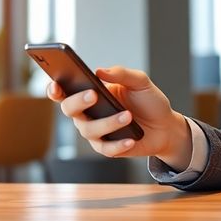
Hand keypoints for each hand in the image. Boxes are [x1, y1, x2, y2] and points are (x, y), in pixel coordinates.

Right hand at [46, 66, 192, 169]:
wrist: (166, 125)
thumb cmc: (149, 101)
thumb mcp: (140, 82)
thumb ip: (122, 74)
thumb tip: (100, 71)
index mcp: (91, 93)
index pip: (65, 91)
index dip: (54, 88)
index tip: (56, 85)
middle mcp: (88, 113)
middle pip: (69, 109)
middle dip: (78, 102)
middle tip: (94, 95)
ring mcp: (96, 132)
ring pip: (89, 130)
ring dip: (108, 123)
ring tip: (127, 116)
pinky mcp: (108, 148)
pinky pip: (106, 148)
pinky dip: (118, 144)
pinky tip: (130, 139)